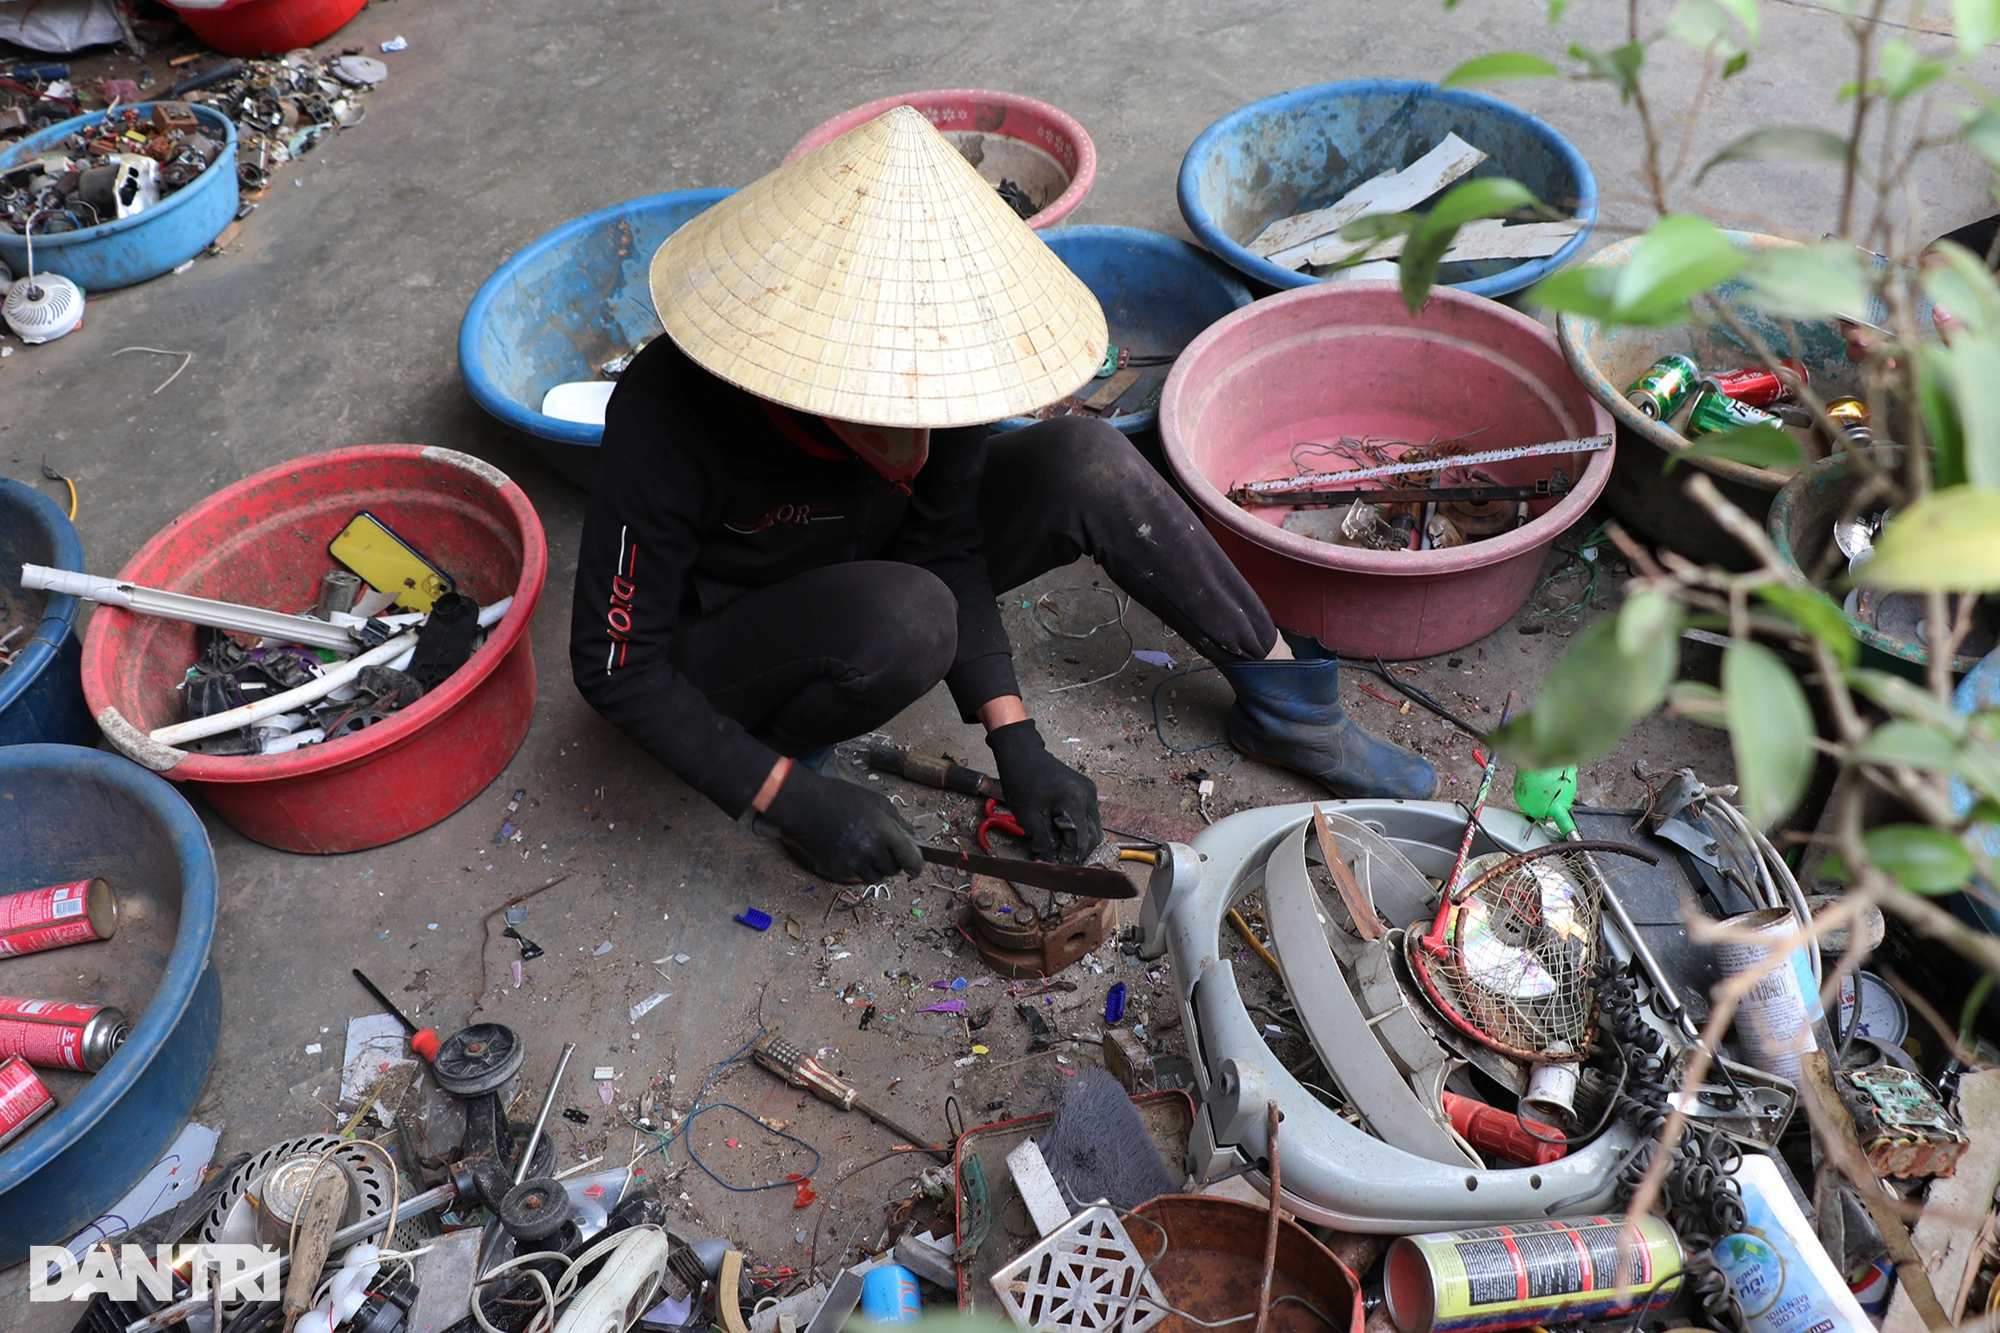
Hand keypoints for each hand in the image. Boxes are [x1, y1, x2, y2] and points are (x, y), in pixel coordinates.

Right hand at [765, 766, 922, 881]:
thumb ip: (899, 823)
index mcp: (883, 831)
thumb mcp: (877, 802)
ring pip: (876, 877)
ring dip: (876, 867)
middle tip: (882, 846)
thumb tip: (915, 841)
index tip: (916, 867)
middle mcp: (869, 850)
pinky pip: (856, 876)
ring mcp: (852, 862)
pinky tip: (849, 850)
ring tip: (865, 848)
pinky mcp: (838, 871)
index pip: (910, 859)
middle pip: (893, 870)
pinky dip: (858, 867)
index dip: (916, 865)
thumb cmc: (842, 798)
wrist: (805, 805)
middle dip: (892, 860)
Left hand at [986, 719, 1101, 863]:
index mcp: (1075, 800)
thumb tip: (1050, 865)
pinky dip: (1078, 830)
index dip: (1070, 858)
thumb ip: (1042, 842)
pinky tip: (1061, 834)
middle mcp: (1088, 796)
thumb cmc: (1021, 779)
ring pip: (1093, 828)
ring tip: (1058, 849)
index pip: (1080, 840)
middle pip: (1093, 836)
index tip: (1059, 870)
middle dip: (1077, 852)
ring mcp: (1090, 792)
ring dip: (1078, 842)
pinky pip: (1088, 818)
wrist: (1022, 753)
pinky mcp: (1086, 791)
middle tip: (1058, 862)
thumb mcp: (1027, 816)